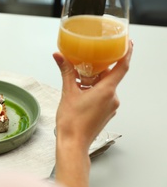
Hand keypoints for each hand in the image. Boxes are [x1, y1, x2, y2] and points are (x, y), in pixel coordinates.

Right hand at [53, 40, 132, 186]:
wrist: (73, 143)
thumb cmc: (72, 123)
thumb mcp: (67, 92)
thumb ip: (66, 72)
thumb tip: (60, 57)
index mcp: (106, 91)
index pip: (122, 67)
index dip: (126, 53)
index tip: (128, 43)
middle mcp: (113, 98)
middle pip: (111, 76)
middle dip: (100, 69)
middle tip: (88, 62)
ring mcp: (110, 107)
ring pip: (105, 87)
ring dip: (94, 81)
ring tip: (79, 80)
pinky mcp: (106, 113)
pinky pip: (103, 97)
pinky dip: (94, 91)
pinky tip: (81, 93)